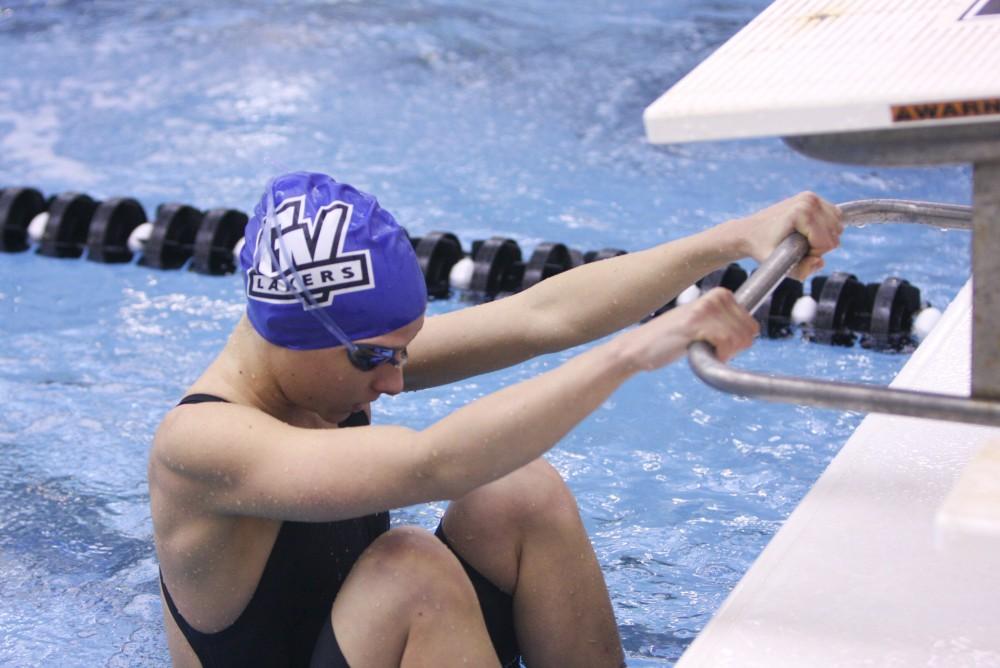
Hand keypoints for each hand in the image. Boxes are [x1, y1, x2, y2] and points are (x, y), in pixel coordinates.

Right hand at [616, 288, 758, 370]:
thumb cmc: (673, 340)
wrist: (639, 347)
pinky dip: (714, 355)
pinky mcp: (696, 322)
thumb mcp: (706, 325)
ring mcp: (706, 307)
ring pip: (738, 340)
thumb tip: (754, 332)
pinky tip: (695, 350)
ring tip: (698, 347)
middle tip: (704, 347)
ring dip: (720, 353)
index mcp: (722, 295)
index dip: (735, 343)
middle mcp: (717, 296)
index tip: (713, 342)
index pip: (752, 327)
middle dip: (729, 350)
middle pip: (748, 335)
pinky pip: (725, 344)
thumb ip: (729, 324)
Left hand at [727, 192, 842, 279]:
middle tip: (797, 246)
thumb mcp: (776, 264)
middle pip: (835, 234)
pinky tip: (807, 231)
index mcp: (801, 213)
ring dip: (822, 237)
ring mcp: (811, 197)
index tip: (795, 251)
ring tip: (800, 239)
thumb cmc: (761, 247)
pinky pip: (834, 217)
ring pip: (837, 226)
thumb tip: (819, 261)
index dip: (814, 253)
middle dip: (819, 245)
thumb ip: (800, 270)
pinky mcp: (812, 197)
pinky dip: (824, 228)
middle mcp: (809, 201)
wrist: (749, 232)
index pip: (828, 242)